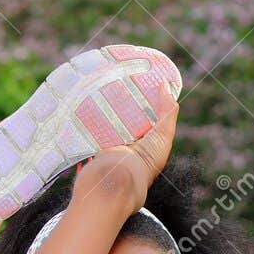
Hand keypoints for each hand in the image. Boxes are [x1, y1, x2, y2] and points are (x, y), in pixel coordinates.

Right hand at [75, 83, 178, 209]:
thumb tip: (166, 85)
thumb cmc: (144, 161)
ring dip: (102, 106)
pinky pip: (89, 128)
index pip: (143, 115)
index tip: (137, 77)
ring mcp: (108, 145)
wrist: (117, 179)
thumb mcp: (163, 135)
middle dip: (120, 98)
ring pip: (105, 119)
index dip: (141, 98)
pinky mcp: (92, 145)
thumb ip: (168, 111)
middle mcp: (126, 144)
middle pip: (123, 116)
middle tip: (116, 74)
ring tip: (99, 81)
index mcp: (143, 142)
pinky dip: (87, 116)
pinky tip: (85, 98)